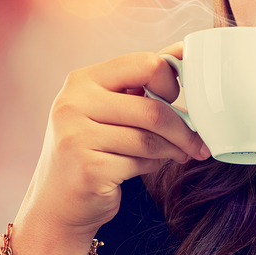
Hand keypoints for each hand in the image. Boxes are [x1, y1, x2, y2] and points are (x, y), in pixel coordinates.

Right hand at [13, 46, 209, 254]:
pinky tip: (147, 167)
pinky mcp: (88, 168)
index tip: (177, 99)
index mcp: (82, 80)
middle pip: (152, 109)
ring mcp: (76, 136)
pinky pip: (140, 163)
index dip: (171, 82)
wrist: (57, 203)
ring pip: (149, 139)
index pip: (144, 63)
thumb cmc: (91, 150)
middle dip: (183, 128)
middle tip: (197, 142)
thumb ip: (139, 83)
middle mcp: (73, 103)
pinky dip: (152, 166)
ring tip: (179, 154)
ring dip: (173, 150)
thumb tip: (182, 52)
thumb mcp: (107, 109)